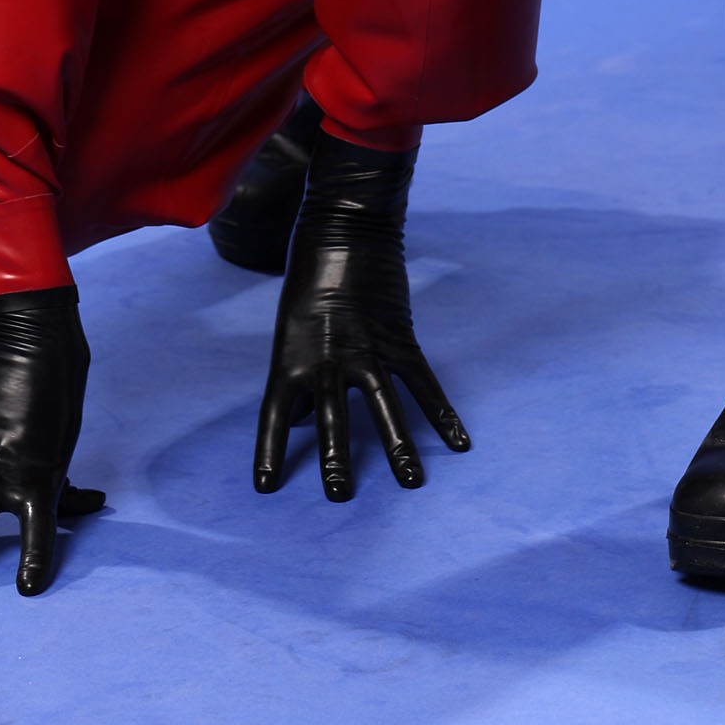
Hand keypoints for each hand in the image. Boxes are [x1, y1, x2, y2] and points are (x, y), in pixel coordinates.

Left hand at [253, 132, 469, 500]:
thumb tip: (303, 419)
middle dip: (336, 459)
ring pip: (384, 408)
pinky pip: (423, 383)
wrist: (344, 229)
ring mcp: (367, 349)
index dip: (269, 451)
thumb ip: (298, 373)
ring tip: (409, 483)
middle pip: (331, 419)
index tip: (266, 487)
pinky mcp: (400, 338)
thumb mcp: (290, 327)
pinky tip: (458, 442)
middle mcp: (326, 359)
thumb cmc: (309, 278)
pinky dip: (443, 413)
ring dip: (397, 447)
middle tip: (340, 496)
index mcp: (291, 356)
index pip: (275, 414)